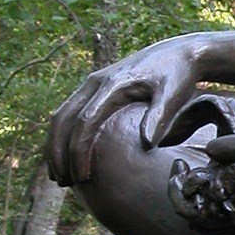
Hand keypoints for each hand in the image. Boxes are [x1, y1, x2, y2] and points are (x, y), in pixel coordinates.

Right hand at [46, 36, 208, 185]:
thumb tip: (146, 144)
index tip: (83, 177)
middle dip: (58, 152)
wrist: (178, 53)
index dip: (79, 150)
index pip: (85, 121)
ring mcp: (92, 84)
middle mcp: (95, 82)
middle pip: (63, 119)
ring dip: (55, 146)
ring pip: (61, 116)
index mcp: (112, 84)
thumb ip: (159, 116)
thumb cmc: (178, 75)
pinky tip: (67, 159)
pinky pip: (70, 113)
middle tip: (63, 182)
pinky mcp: (95, 89)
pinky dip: (63, 136)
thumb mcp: (174, 94)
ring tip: (59, 177)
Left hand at [184, 129, 234, 234]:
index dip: (182, 196)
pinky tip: (226, 168)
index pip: (202, 220)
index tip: (178, 165)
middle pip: (206, 222)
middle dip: (189, 196)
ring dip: (205, 195)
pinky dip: (223, 194)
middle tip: (182, 163)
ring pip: (221, 217)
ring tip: (199, 164)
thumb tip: (208, 149)